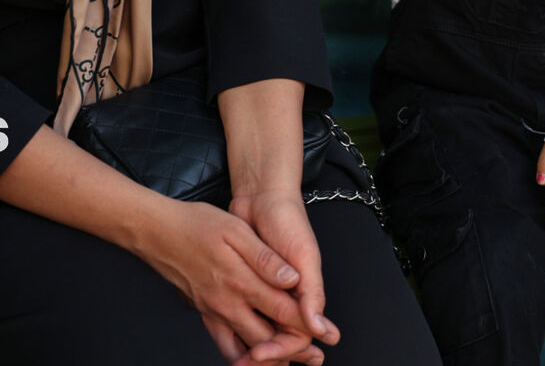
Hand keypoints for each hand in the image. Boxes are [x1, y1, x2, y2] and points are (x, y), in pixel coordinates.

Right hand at [137, 198, 323, 364]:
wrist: (155, 231)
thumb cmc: (194, 224)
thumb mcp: (234, 229)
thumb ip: (264, 257)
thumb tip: (291, 278)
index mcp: (241, 281)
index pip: (283, 311)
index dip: (307, 324)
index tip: (326, 333)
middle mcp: (228, 303)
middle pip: (267, 338)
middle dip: (293, 350)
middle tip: (315, 358)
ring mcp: (213, 311)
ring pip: (245, 347)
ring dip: (268, 359)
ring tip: (287, 365)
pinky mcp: (202, 312)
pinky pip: (223, 344)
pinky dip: (239, 356)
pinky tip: (248, 359)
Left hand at [228, 190, 340, 364]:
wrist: (263, 195)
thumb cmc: (288, 221)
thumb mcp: (304, 254)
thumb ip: (311, 291)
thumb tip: (319, 327)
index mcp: (303, 295)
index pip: (296, 335)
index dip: (282, 349)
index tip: (261, 356)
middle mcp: (285, 297)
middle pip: (278, 339)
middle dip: (267, 357)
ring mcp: (265, 291)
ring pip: (260, 330)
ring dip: (250, 348)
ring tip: (238, 364)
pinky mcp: (245, 282)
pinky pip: (241, 313)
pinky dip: (235, 328)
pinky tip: (226, 340)